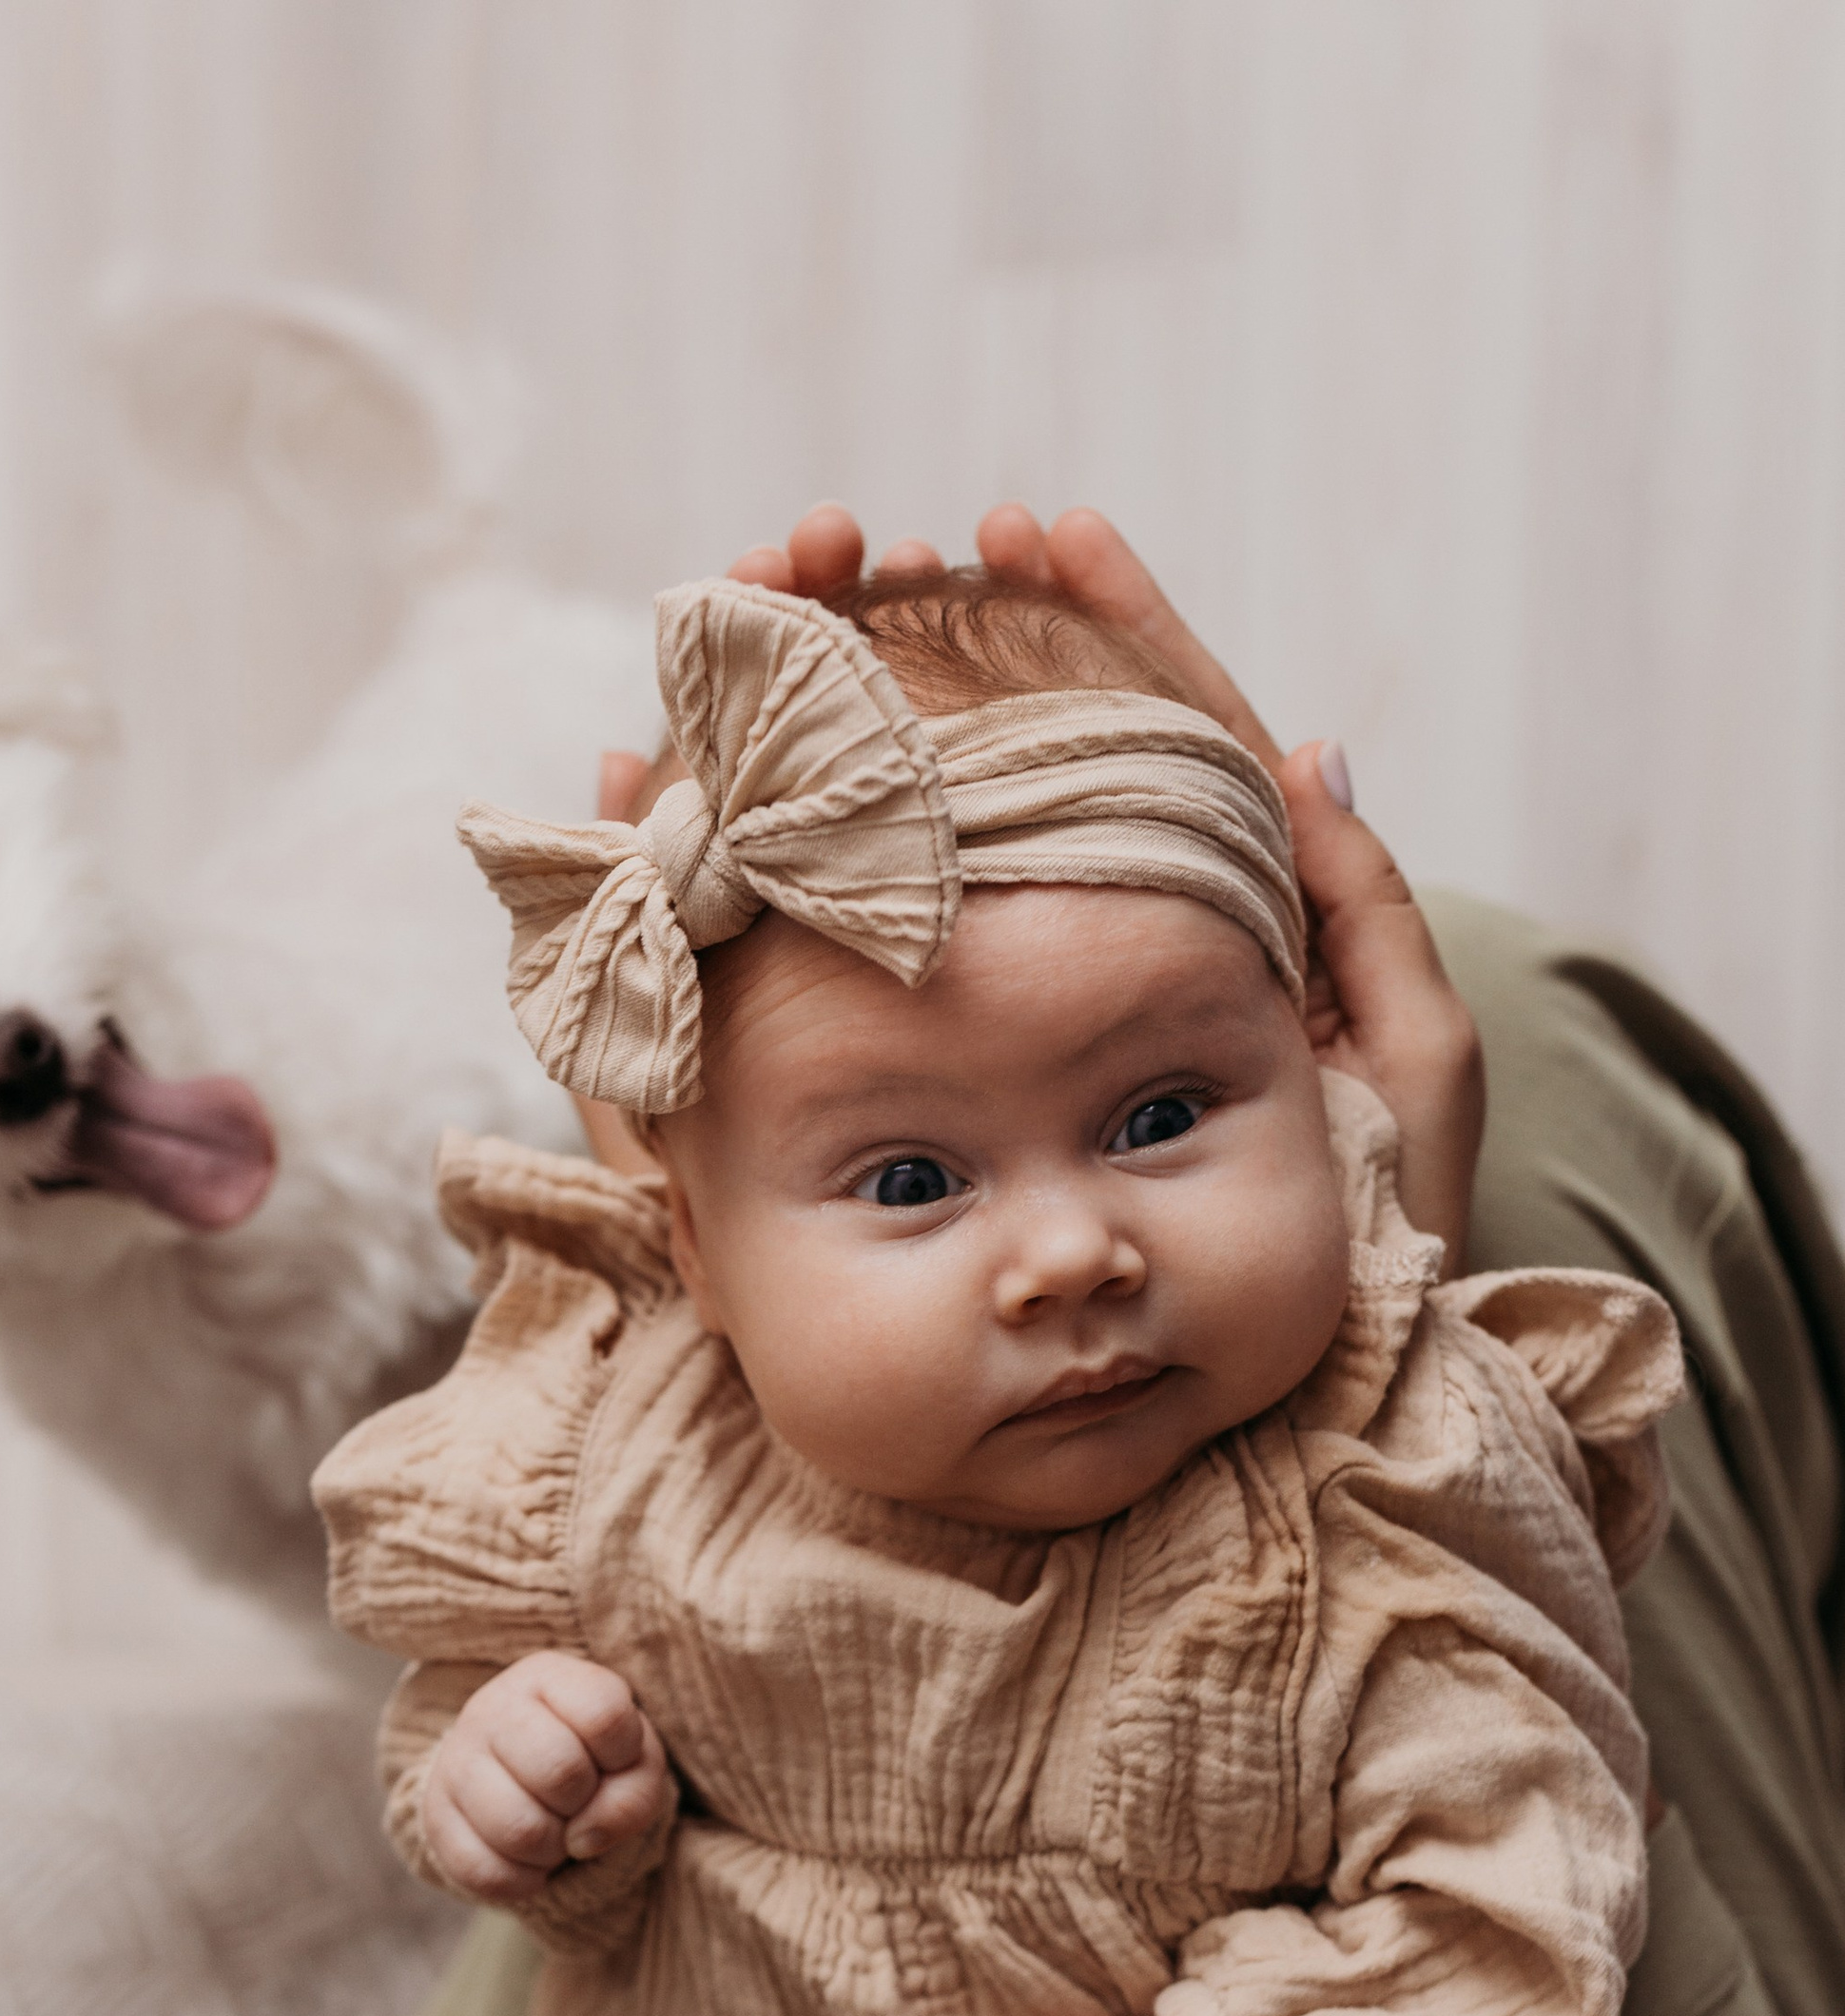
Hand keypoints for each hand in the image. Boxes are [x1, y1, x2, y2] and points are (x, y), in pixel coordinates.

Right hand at [419, 1653, 671, 1905]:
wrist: (519, 1781)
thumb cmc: (590, 1762)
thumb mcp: (633, 1764)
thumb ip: (634, 1794)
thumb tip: (584, 1839)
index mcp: (547, 1677)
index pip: (605, 1715)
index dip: (624, 1755)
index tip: (611, 1759)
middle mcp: (491, 1708)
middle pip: (561, 1771)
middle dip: (585, 1804)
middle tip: (576, 1802)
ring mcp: (454, 1761)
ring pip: (520, 1830)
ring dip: (553, 1849)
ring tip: (552, 1831)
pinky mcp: (434, 1817)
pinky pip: (486, 1872)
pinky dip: (522, 1880)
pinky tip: (525, 1858)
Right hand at [713, 504, 1483, 1264]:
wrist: (1283, 1421)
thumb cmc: (1377, 1260)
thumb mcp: (1405, 1076)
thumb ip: (1368, 915)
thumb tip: (1305, 745)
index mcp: (1211, 927)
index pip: (1151, 735)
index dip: (1094, 625)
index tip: (1030, 529)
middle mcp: (1092, 960)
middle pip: (995, 764)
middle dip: (912, 644)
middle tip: (838, 552)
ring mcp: (999, 1024)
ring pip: (892, 850)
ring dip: (809, 740)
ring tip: (744, 639)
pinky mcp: (928, 1102)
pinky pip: (823, 974)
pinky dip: (745, 890)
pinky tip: (675, 808)